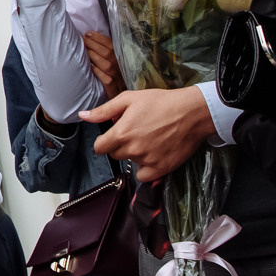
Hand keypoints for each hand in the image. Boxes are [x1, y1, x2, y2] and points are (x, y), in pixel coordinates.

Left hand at [79, 87, 212, 181]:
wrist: (192, 112)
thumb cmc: (161, 102)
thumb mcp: (129, 99)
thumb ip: (104, 111)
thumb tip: (83, 116)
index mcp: (121, 133)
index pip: (100, 147)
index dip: (103, 142)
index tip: (110, 138)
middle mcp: (133, 149)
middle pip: (115, 155)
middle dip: (119, 146)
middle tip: (134, 134)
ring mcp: (147, 160)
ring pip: (131, 162)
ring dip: (135, 155)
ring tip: (149, 140)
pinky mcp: (162, 168)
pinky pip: (145, 176)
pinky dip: (146, 169)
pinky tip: (153, 155)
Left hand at [83, 32, 124, 100]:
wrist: (124, 100)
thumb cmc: (118, 77)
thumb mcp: (117, 63)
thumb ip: (109, 52)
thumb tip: (92, 37)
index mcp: (123, 58)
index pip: (111, 44)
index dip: (99, 37)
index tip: (87, 33)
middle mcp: (122, 67)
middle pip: (107, 52)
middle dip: (93, 43)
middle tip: (82, 39)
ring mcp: (119, 78)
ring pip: (106, 64)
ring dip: (93, 55)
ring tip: (82, 49)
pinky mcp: (114, 88)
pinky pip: (106, 79)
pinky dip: (97, 71)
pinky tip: (89, 66)